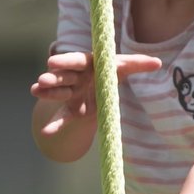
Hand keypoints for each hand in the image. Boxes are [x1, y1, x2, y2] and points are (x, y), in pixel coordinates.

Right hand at [31, 52, 163, 121]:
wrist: (104, 92)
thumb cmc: (112, 74)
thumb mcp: (124, 68)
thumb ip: (138, 64)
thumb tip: (158, 62)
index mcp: (87, 64)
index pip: (75, 61)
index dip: (65, 61)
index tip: (52, 61)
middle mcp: (76, 77)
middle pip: (63, 76)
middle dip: (53, 78)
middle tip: (43, 79)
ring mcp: (71, 92)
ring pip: (59, 92)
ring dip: (48, 93)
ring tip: (36, 91)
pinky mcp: (73, 109)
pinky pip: (63, 116)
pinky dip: (56, 124)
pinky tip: (47, 132)